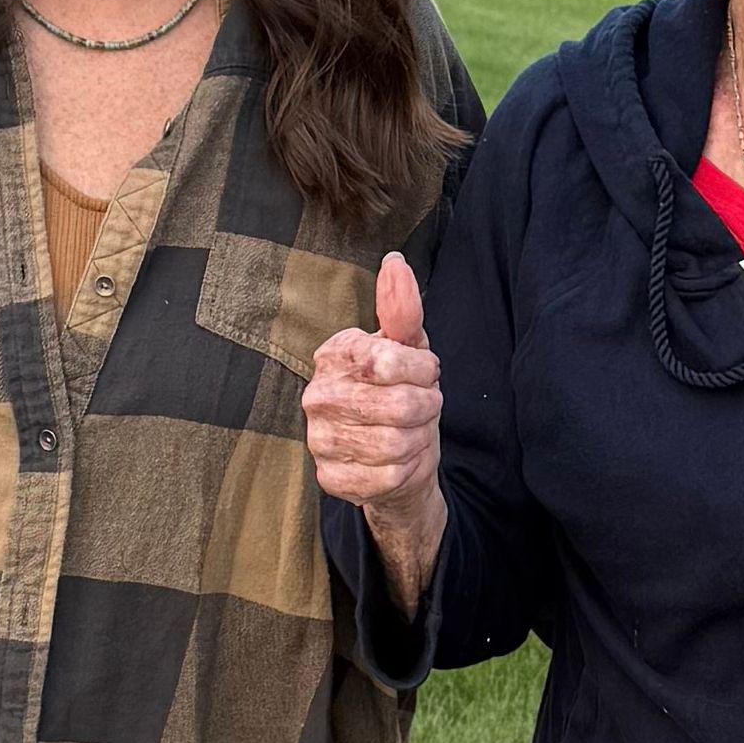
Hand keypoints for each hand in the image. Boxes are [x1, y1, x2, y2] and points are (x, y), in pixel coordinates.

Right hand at [304, 253, 446, 582]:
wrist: (397, 456)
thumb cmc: (402, 393)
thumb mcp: (409, 349)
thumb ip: (402, 309)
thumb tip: (394, 263)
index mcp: (335, 355)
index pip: (389, 360)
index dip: (423, 372)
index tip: (425, 375)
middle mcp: (317, 395)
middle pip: (399, 406)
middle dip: (426, 408)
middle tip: (422, 408)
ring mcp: (319, 439)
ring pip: (395, 444)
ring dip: (418, 440)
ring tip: (411, 433)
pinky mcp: (330, 478)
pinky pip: (386, 477)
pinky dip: (405, 471)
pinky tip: (398, 461)